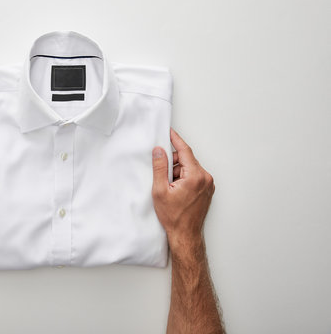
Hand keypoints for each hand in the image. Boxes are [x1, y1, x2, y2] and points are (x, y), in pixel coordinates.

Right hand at [151, 128, 214, 253]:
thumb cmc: (174, 217)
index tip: (169, 132)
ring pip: (189, 168)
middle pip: (186, 159)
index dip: (175, 140)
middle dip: (173, 164)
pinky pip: (193, 176)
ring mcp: (208, 184)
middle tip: (163, 177)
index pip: (185, 151)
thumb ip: (159, 168)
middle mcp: (205, 178)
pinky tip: (176, 190)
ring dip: (177, 173)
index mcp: (195, 176)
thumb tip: (159, 151)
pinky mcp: (207, 189)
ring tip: (169, 189)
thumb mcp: (160, 190)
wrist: (185, 235)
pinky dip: (183, 178)